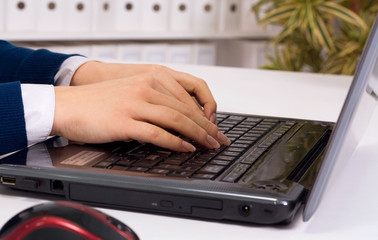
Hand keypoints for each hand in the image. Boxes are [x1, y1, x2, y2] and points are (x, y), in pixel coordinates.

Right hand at [52, 65, 229, 151]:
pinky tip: (186, 149)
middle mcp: (145, 88)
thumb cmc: (98, 102)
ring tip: (210, 146)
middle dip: (207, 127)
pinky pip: (158, 133)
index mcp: (150, 78)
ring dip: (198, 135)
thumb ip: (155, 100)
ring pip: (177, 120)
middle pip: (186, 109)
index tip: (215, 126)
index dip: (206, 113)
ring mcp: (135, 103)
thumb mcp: (131, 92)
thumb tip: (179, 118)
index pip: (188, 96)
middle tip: (220, 140)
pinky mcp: (125, 121)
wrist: (67, 105)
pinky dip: (175, 143)